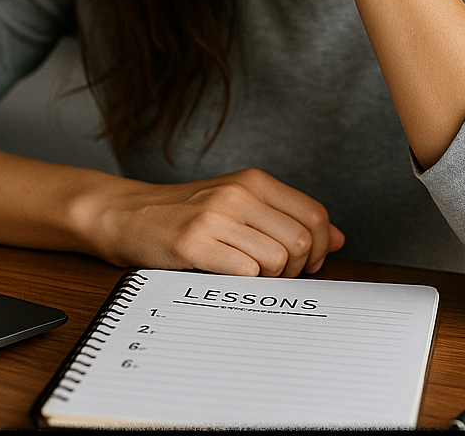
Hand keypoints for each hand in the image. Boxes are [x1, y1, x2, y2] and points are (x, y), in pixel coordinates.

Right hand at [79, 168, 345, 277]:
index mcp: (254, 181)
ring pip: (278, 260)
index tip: (307, 263)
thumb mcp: (239, 205)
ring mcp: (215, 217)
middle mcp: (238, 194)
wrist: (125, 214)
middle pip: (302, 242)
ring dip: (269, 278)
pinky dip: (243, 283)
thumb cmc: (185, 215)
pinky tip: (224, 275)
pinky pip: (246, 273)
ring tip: (246, 273)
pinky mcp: (193, 244)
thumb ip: (288, 218)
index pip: (315, 215)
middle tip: (276, 274)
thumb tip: (339, 239)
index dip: (320, 248)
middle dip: (297, 269)